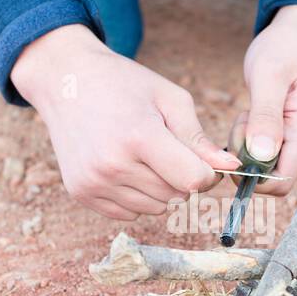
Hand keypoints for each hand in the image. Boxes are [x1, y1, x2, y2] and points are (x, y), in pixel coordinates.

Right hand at [12, 25, 238, 219]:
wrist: (66, 81)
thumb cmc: (124, 85)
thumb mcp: (169, 99)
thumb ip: (199, 138)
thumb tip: (230, 168)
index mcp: (139, 136)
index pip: (194, 180)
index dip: (206, 172)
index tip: (198, 156)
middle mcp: (113, 165)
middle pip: (176, 196)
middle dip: (182, 178)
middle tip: (167, 149)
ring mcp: (94, 182)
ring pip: (155, 208)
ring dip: (159, 189)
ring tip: (143, 155)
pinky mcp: (82, 193)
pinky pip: (130, 213)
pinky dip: (136, 197)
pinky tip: (124, 166)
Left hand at [232, 4, 296, 196]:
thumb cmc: (285, 49)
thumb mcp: (269, 76)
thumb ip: (265, 116)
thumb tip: (260, 156)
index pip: (281, 181)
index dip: (253, 175)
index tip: (238, 144)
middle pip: (272, 180)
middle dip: (248, 161)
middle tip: (242, 123)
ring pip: (265, 169)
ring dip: (246, 150)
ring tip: (247, 114)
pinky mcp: (288, 138)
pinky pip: (264, 156)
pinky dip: (249, 143)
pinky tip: (249, 117)